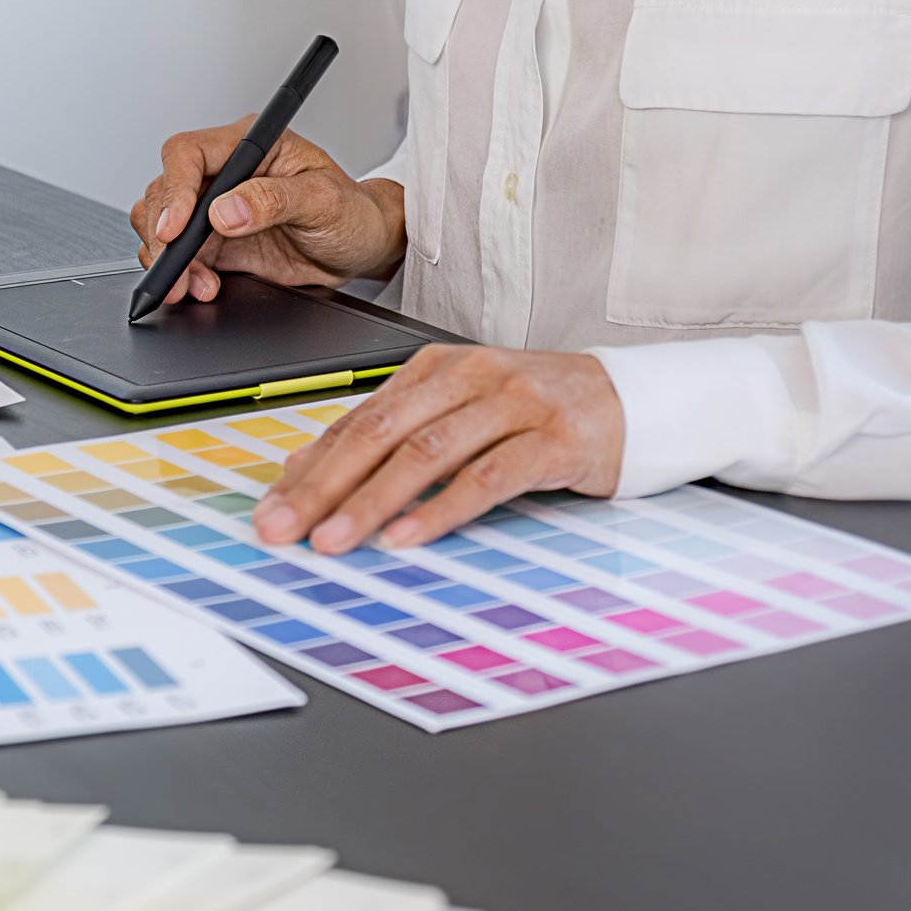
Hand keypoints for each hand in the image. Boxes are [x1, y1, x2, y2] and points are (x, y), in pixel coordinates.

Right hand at [129, 116, 404, 303]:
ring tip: (194, 284)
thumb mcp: (323, 200)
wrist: (361, 247)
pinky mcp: (215, 242)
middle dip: (163, 235)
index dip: (174, 189)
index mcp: (250, 145)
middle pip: (164, 191)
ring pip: (161, 225)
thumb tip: (224, 211)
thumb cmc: (352, 212)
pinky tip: (200, 286)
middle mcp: (226, 172)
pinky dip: (180, 274)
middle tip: (176, 270)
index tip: (174, 229)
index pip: (188, 154)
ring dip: (169, 259)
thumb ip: (274, 201)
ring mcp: (216, 208)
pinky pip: (179, 255)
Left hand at [253, 346, 626, 551]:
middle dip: (322, 486)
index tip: (271, 509)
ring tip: (332, 540)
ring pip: (425, 454)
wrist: (639, 400)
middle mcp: (469, 378)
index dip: (309, 468)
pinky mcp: (554, 440)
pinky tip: (406, 537)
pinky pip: (486, 477)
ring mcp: (513, 405)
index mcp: (437, 370)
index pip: (358, 420)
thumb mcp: (460, 415)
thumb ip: (392, 437)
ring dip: (370, 502)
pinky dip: (440, 511)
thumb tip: (309, 470)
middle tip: (283, 527)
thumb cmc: (540, 414)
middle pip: (379, 433)